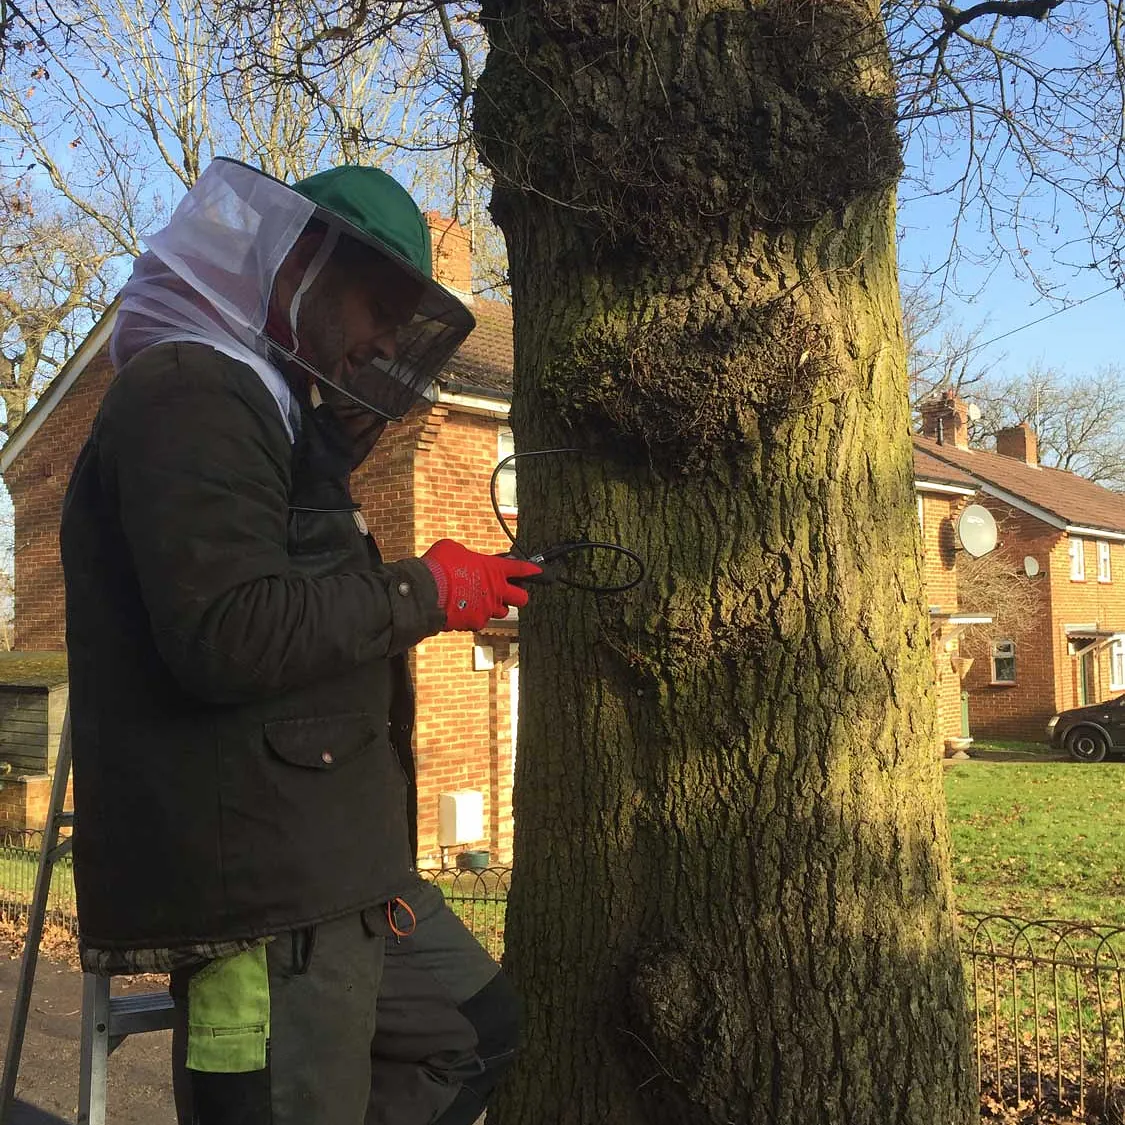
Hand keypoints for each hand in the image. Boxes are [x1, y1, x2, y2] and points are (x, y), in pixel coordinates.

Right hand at [422, 540, 542, 631]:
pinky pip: (480, 621)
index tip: (541, 572)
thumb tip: (464, 558)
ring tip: (480, 600)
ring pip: (502, 612)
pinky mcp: (475, 623)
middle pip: (523, 598)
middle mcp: (496, 590)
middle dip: (517, 595)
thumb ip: (466, 554)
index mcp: (495, 569)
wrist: (425, 591)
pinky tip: (461, 609)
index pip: (522, 569)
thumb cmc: (439, 565)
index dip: (534, 571)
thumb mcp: (453, 549)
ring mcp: (487, 609)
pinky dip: (473, 616)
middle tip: (507, 592)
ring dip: (495, 607)